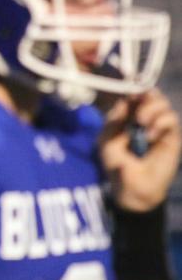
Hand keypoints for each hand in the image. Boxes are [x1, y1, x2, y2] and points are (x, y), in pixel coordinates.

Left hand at [100, 89, 181, 210]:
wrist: (132, 189)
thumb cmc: (116, 166)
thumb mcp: (107, 142)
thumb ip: (113, 122)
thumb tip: (123, 103)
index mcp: (128, 118)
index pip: (134, 96)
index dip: (132, 90)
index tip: (128, 91)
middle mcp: (145, 119)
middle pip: (152, 94)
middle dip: (145, 96)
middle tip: (136, 108)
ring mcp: (159, 128)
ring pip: (164, 104)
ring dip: (152, 108)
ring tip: (142, 122)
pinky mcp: (172, 138)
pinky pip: (171, 121)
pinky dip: (161, 123)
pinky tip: (151, 136)